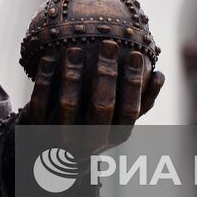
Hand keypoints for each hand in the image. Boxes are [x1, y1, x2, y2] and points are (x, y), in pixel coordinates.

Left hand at [19, 40, 164, 152]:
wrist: (48, 153)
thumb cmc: (91, 126)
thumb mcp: (116, 120)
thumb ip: (140, 102)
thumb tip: (160, 74)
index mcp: (113, 137)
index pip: (129, 111)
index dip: (133, 83)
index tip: (136, 53)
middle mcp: (88, 142)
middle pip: (102, 107)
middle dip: (106, 74)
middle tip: (109, 44)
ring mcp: (61, 138)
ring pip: (68, 105)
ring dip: (72, 74)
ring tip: (74, 48)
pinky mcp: (36, 130)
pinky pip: (40, 102)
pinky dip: (44, 79)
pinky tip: (48, 57)